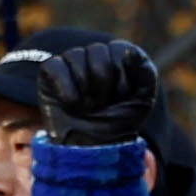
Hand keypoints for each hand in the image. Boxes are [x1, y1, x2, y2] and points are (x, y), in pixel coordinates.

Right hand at [36, 40, 157, 146]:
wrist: (92, 146)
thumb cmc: (119, 120)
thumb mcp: (143, 99)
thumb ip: (145, 72)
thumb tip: (131, 51)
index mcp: (119, 57)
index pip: (120, 48)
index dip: (123, 75)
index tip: (123, 96)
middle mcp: (95, 55)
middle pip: (97, 51)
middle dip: (104, 83)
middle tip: (103, 103)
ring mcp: (71, 62)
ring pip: (75, 55)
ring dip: (86, 89)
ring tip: (89, 105)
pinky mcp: (50, 73)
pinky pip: (55, 66)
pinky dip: (66, 88)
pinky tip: (73, 104)